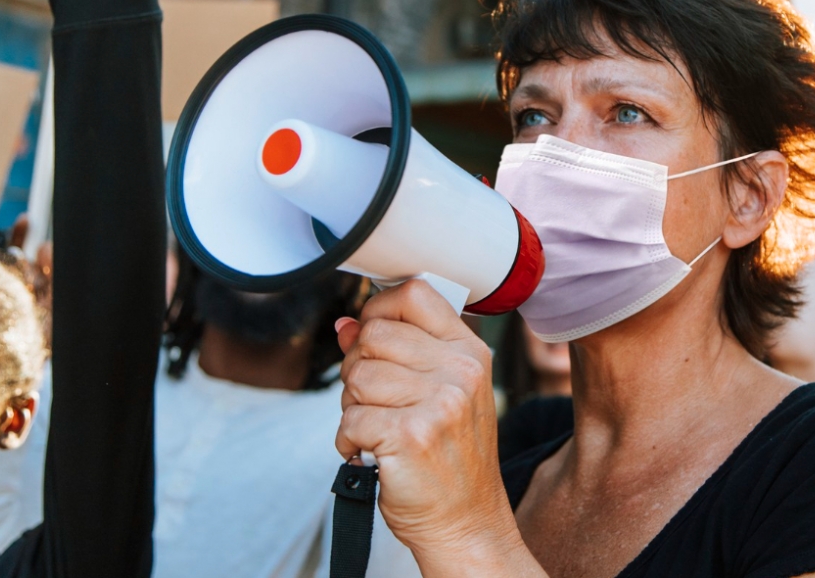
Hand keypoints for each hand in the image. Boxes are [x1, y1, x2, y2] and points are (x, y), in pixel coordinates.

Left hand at [335, 280, 516, 558]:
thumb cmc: (449, 458)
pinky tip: (372, 452)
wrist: (466, 521)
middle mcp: (460, 371)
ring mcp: (440, 402)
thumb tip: (346, 324)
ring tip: (378, 429)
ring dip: (352, 407)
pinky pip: (349, 419)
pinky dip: (348, 441)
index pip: (414, 294)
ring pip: (357, 376)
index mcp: (469, 352)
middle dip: (358, 367)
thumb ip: (395, 352)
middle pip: (374, 333)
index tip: (371, 336)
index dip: (378, 309)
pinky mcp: (411, 435)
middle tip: (376, 401)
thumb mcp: (438, 393)